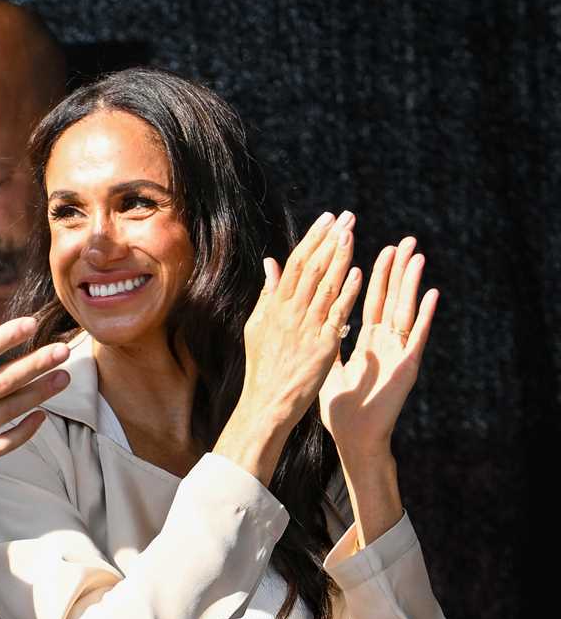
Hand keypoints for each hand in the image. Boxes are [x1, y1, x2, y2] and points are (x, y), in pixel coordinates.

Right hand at [0, 288, 70, 490]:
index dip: (6, 337)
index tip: (30, 323)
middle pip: (2, 381)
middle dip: (36, 364)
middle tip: (63, 350)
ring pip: (7, 411)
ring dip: (39, 394)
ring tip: (63, 377)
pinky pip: (0, 446)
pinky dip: (23, 433)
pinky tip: (40, 417)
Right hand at [215, 211, 361, 480]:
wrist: (268, 401)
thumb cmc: (264, 366)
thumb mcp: (258, 325)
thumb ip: (268, 294)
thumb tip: (271, 263)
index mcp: (275, 305)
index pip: (296, 263)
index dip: (313, 239)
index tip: (327, 219)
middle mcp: (291, 312)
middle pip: (313, 268)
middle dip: (330, 240)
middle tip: (347, 217)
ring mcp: (307, 327)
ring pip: (326, 285)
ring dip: (341, 258)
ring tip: (353, 234)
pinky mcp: (323, 345)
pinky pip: (338, 314)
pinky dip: (348, 293)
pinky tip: (360, 274)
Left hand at [319, 237, 437, 464]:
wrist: (354, 438)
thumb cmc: (340, 407)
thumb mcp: (328, 364)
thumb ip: (323, 337)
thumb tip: (312, 315)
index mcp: (367, 341)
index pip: (370, 300)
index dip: (373, 275)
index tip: (378, 249)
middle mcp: (385, 342)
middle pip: (391, 299)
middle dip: (397, 270)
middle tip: (404, 241)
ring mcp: (398, 352)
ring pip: (406, 310)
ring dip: (412, 283)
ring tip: (417, 256)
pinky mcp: (407, 366)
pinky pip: (417, 336)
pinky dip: (425, 315)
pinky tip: (432, 294)